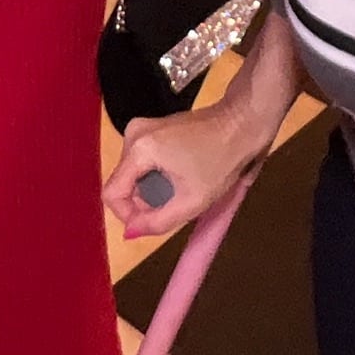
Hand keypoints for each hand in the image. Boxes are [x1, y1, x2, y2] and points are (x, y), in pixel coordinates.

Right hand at [103, 102, 262, 239]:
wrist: (243, 123)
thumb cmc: (220, 162)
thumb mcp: (191, 201)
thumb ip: (156, 222)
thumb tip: (130, 232)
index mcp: (139, 148)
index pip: (112, 193)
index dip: (127, 215)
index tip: (152, 223)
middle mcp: (133, 133)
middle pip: (123, 183)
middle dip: (144, 202)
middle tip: (173, 207)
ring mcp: (144, 127)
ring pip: (134, 174)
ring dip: (153, 190)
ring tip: (181, 192)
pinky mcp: (154, 127)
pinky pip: (144, 162)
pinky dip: (158, 176)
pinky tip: (181, 178)